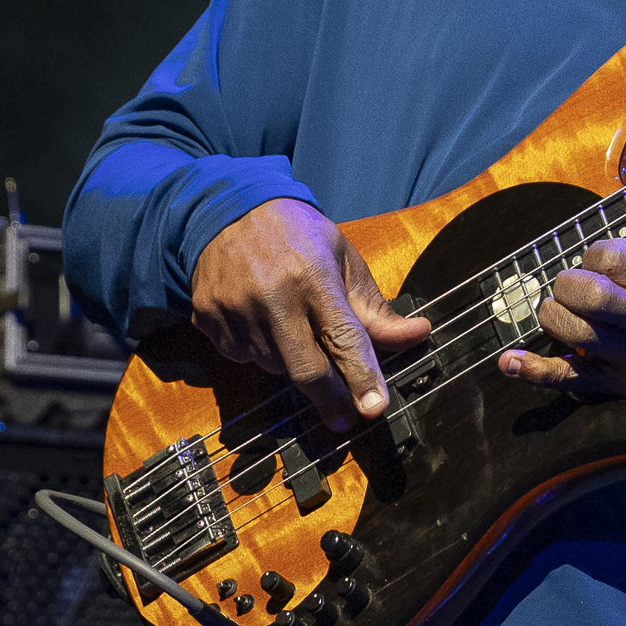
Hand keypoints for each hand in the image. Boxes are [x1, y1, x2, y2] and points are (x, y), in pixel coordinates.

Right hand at [190, 199, 430, 430]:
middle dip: (331, 400)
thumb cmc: (297, 234)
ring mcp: (235, 309)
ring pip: (275, 368)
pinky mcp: (208, 319)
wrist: (227, 208)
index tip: (374, 407)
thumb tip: (417, 335)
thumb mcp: (343, 259)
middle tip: (346, 417)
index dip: (362, 376)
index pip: (343, 337)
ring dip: (293, 364)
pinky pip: (242, 357)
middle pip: (306, 371)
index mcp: (313, 275)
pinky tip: (262, 322)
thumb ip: (375, 307)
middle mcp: (272, 296)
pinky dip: (260, 351)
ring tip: (294, 329)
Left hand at [497, 239, 625, 415]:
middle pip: (589, 293)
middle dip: (567, 283)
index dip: (592, 255)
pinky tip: (510, 360)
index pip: (611, 255)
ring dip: (553, 316)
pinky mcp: (618, 386)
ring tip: (558, 311)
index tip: (595, 262)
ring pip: (575, 331)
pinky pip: (570, 379)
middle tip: (570, 285)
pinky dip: (534, 371)